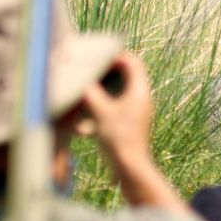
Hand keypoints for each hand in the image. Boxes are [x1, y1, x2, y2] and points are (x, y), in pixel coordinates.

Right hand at [79, 52, 153, 168]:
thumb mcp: (100, 111)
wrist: (130, 166)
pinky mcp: (131, 118)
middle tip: (89, 67)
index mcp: (140, 89)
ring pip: (122, 86)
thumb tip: (79, 78)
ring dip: (106, 82)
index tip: (95, 57)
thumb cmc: (118, 137)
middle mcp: (142, 96)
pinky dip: (106, 97)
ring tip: (87, 82)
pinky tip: (90, 103)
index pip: (132, 61)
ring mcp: (138, 108)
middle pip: (127, 72)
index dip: (114, 55)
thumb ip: (90, 91)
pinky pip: (119, 100)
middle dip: (108, 68)